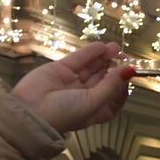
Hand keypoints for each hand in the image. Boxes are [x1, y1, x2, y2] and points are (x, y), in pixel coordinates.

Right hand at [10, 42, 133, 132]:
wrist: (29, 112)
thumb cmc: (65, 113)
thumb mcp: (93, 102)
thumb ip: (111, 85)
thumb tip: (130, 71)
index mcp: (94, 110)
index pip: (113, 97)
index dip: (122, 86)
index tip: (129, 75)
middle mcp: (84, 96)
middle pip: (103, 79)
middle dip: (114, 68)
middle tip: (124, 55)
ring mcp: (71, 82)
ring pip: (91, 68)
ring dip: (104, 58)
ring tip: (116, 47)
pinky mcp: (60, 70)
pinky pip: (78, 60)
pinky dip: (89, 53)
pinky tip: (101, 46)